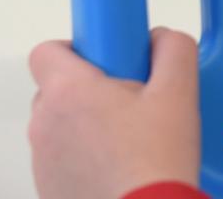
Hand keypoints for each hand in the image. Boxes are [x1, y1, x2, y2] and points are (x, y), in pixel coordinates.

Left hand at [28, 28, 200, 198]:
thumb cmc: (155, 161)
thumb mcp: (179, 92)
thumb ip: (173, 50)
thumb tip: (162, 39)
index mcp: (68, 91)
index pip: (48, 50)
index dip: (78, 49)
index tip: (110, 60)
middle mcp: (44, 123)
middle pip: (58, 88)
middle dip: (91, 89)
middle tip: (132, 103)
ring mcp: (42, 160)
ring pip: (61, 126)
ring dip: (88, 125)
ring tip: (132, 141)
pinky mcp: (47, 188)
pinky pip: (63, 159)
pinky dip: (85, 158)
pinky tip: (120, 167)